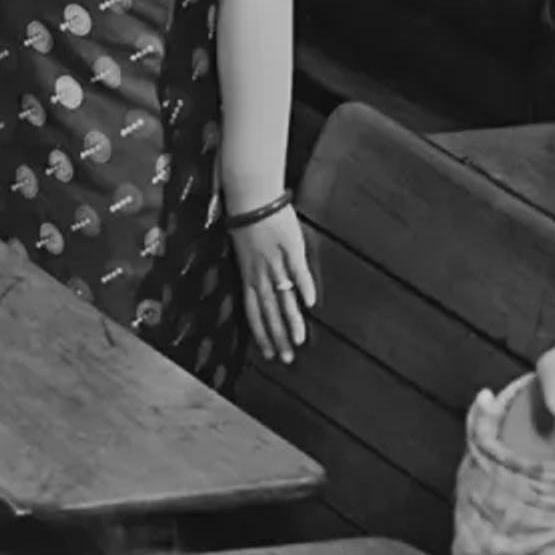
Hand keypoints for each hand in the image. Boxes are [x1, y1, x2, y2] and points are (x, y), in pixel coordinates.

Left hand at [232, 204, 318, 364]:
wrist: (250, 196)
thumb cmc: (246, 220)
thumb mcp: (244, 250)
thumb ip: (252, 271)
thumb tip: (259, 289)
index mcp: (247, 274)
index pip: (253, 310)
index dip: (260, 332)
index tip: (268, 352)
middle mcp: (259, 272)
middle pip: (268, 310)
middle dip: (276, 336)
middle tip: (284, 358)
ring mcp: (275, 261)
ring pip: (282, 296)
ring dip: (290, 320)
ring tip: (299, 341)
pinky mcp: (290, 248)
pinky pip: (297, 271)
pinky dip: (303, 286)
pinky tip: (310, 304)